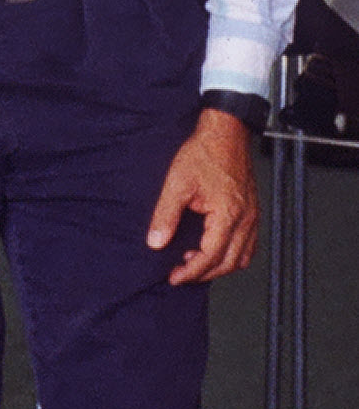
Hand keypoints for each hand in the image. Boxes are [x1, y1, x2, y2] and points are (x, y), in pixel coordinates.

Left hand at [146, 109, 256, 285]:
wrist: (226, 132)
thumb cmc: (205, 152)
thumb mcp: (177, 183)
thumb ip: (165, 215)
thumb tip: (156, 241)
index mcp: (228, 214)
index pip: (211, 257)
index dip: (191, 271)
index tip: (174, 276)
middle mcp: (245, 219)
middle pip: (228, 263)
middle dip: (203, 274)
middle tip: (181, 274)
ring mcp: (252, 215)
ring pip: (241, 257)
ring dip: (218, 265)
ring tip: (194, 261)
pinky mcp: (252, 211)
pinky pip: (248, 244)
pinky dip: (232, 254)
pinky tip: (214, 249)